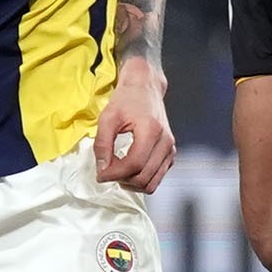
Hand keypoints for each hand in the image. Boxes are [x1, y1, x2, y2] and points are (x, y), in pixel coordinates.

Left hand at [94, 58, 174, 192]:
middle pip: (143, 177)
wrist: (145, 88)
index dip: (114, 174)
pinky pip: (157, 177)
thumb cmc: (127, 99)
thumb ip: (102, 144)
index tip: (100, 174)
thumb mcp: (108, 118)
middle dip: (122, 180)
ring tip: (117, 172)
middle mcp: (165, 142)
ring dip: (132, 183)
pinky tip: (129, 168)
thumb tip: (102, 169)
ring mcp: (170, 149)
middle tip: (107, 172)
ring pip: (152, 183)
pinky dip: (141, 179)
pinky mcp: (170, 153)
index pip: (134, 165)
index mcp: (151, 131)